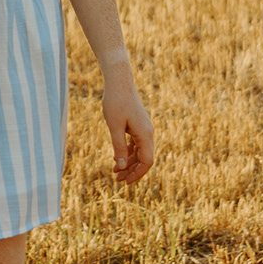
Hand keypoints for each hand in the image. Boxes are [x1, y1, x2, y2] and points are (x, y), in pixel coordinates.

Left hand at [102, 70, 154, 185]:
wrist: (119, 81)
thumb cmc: (115, 102)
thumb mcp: (114, 126)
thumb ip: (118, 147)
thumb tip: (122, 168)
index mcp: (145, 134)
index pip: (147, 161)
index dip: (137, 174)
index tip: (125, 182)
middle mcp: (148, 133)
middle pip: (144, 159)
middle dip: (132, 171)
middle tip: (117, 180)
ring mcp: (144, 129)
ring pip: (140, 152)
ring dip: (129, 163)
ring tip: (115, 172)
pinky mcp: (138, 125)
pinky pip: (136, 144)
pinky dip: (128, 152)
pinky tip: (117, 158)